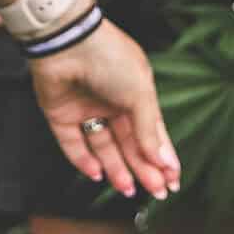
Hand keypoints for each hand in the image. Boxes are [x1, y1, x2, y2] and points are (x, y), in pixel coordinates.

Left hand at [29, 19, 180, 201]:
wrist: (67, 41)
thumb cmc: (110, 58)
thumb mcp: (141, 94)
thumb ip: (150, 130)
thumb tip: (163, 160)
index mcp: (135, 93)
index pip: (152, 132)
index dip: (162, 157)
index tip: (172, 181)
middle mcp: (111, 102)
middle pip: (129, 144)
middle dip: (143, 169)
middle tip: (156, 193)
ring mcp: (86, 109)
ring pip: (103, 147)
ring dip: (116, 169)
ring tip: (128, 189)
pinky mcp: (61, 115)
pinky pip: (73, 144)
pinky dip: (83, 160)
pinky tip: (97, 174)